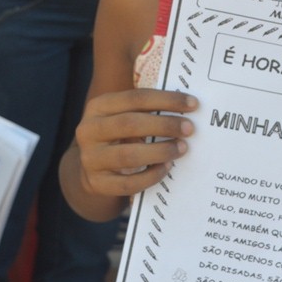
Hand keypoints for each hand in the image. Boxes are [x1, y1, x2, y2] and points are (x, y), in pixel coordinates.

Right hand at [75, 87, 197, 200]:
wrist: (93, 169)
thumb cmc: (118, 136)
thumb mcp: (124, 116)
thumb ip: (147, 110)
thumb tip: (187, 106)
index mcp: (98, 106)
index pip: (136, 98)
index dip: (166, 100)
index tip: (193, 104)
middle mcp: (89, 130)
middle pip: (130, 124)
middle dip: (164, 125)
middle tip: (189, 128)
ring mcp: (90, 158)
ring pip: (128, 156)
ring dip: (160, 151)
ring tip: (182, 148)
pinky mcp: (97, 183)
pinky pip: (128, 183)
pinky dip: (151, 176)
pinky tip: (167, 168)